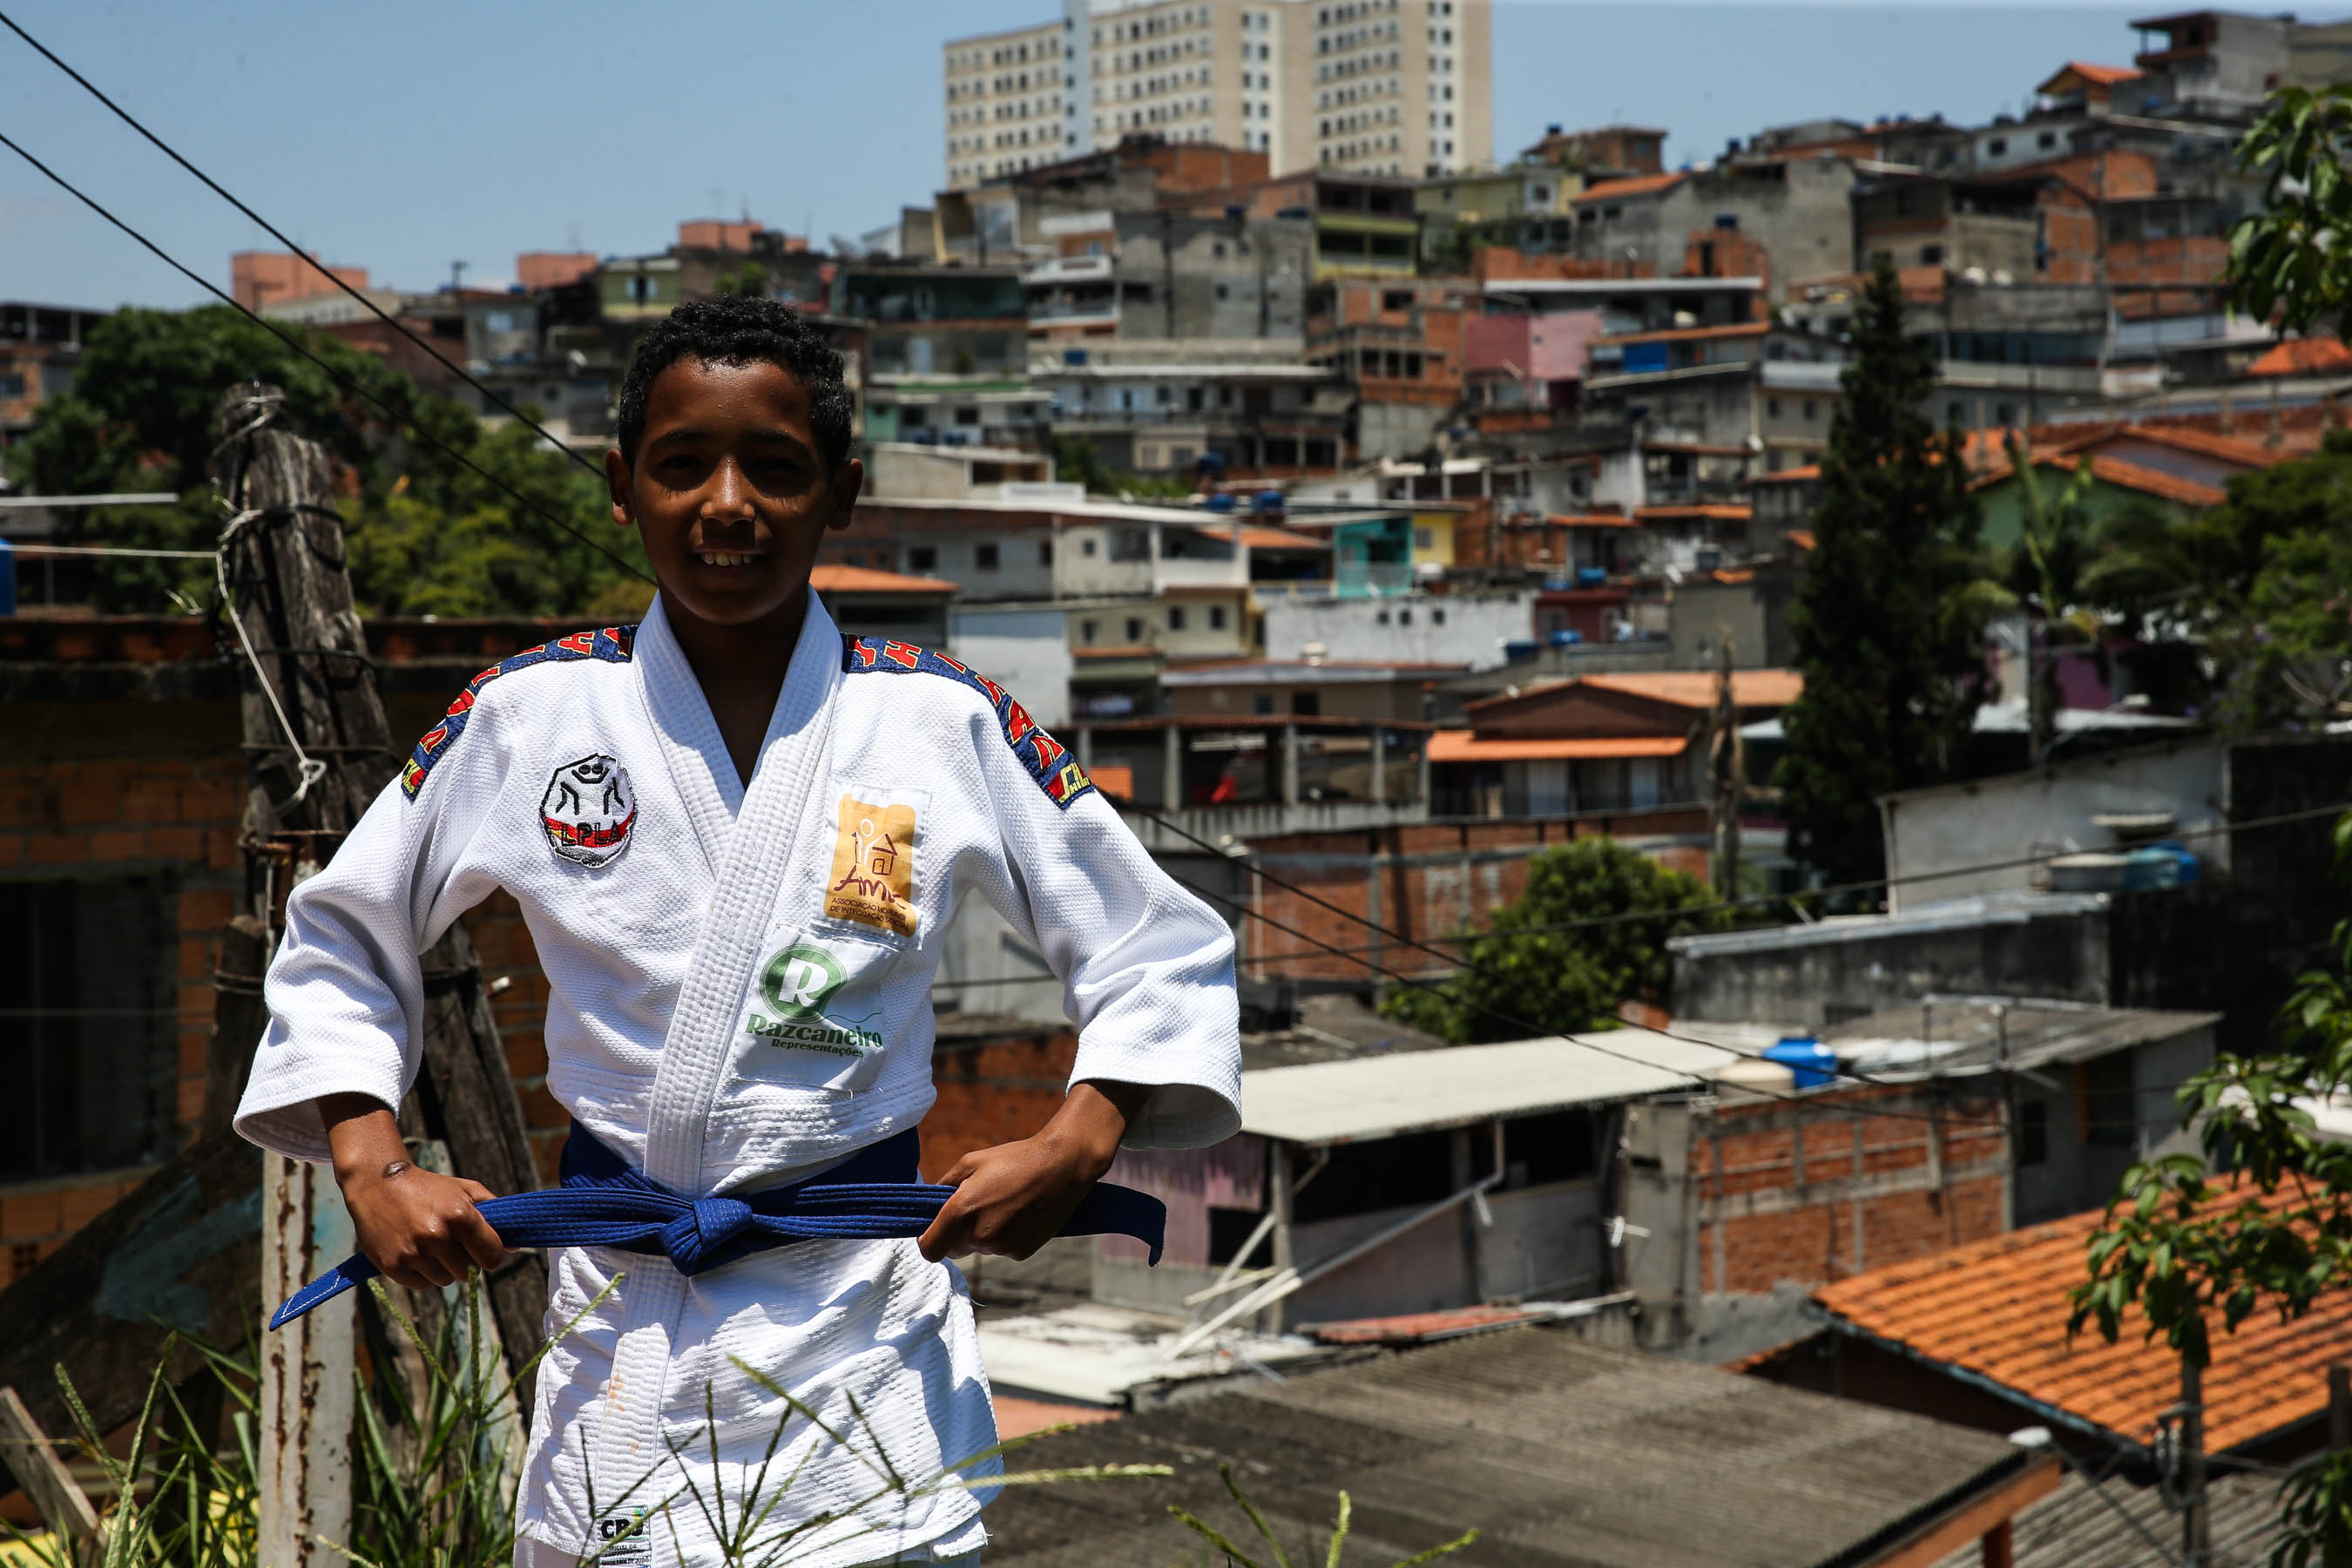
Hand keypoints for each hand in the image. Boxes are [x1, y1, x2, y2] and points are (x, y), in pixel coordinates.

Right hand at [318, 1094, 507, 1289]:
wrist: (378, 1184)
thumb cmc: (428, 1187)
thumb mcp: (464, 1189)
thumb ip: (493, 1213)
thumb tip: (514, 1246)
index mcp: (460, 1216)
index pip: (491, 1256)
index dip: (490, 1255)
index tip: (484, 1251)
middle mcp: (437, 1236)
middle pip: (468, 1271)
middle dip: (465, 1260)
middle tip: (452, 1244)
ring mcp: (413, 1252)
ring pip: (445, 1280)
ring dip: (443, 1268)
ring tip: (431, 1246)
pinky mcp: (393, 1265)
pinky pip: (421, 1284)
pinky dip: (422, 1274)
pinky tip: (415, 1253)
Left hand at [917, 1081, 1146, 1262]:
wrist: (1062, 1166)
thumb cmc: (1014, 1159)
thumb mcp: (971, 1162)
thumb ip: (944, 1186)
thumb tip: (928, 1203)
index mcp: (961, 1211)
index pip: (929, 1249)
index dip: (927, 1241)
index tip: (933, 1231)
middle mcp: (979, 1235)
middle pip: (953, 1250)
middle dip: (956, 1235)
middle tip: (974, 1209)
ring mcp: (1002, 1247)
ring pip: (979, 1250)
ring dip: (983, 1235)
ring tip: (1003, 1206)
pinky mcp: (1021, 1253)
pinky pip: (1002, 1251)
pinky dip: (1005, 1238)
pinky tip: (1019, 1215)